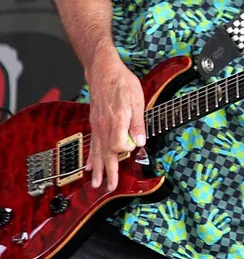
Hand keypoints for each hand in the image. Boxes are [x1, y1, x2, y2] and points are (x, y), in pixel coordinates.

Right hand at [85, 55, 145, 191]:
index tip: (133, 147)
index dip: (127, 149)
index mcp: (118, 120)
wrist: (104, 71)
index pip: (119, 145)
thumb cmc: (122, 82)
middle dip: (108, 171)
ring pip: (97, 151)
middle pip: (106, 153)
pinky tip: (88, 166)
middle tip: (109, 187)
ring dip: (98, 168)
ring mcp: (97, 125)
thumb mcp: (138, 99)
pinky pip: (92, 143)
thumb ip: (138, 122)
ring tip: (96, 183)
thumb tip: (140, 141)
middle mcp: (105, 125)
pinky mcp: (95, 122)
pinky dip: (90, 156)